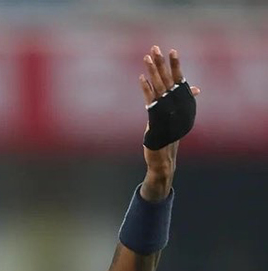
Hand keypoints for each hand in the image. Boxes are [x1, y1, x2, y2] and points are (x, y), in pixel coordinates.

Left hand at [139, 46, 200, 200]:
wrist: (163, 159)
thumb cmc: (168, 138)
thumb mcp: (175, 119)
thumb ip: (179, 102)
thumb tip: (192, 89)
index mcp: (181, 104)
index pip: (178, 79)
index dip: (175, 65)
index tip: (171, 50)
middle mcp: (175, 106)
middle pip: (167, 79)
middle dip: (161, 63)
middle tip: (156, 47)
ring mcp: (166, 112)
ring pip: (159, 87)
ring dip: (153, 71)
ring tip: (147, 57)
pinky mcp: (156, 120)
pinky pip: (151, 100)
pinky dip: (146, 89)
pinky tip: (141, 78)